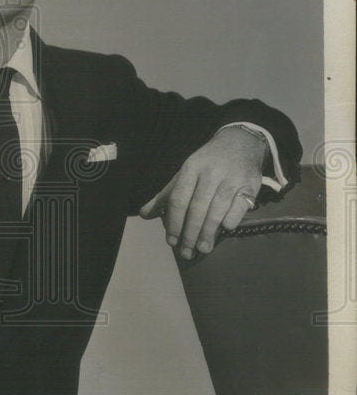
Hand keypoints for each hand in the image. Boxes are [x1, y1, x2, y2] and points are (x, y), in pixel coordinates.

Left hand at [139, 128, 265, 258]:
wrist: (240, 142)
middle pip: (197, 207)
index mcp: (190, 169)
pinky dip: (232, 218)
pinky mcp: (250, 184)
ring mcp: (231, 178)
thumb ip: (165, 196)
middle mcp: (210, 173)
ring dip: (209, 231)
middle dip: (190, 232)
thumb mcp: (184, 174)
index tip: (171, 241)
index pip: (178, 199)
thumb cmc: (207, 163)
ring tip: (203, 249)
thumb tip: (144, 215)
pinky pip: (240, 205)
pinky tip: (225, 230)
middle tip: (186, 253)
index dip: (174, 222)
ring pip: (217, 208)